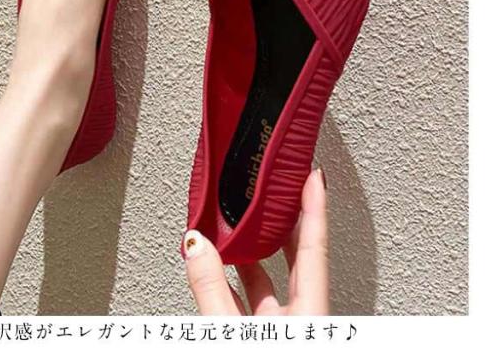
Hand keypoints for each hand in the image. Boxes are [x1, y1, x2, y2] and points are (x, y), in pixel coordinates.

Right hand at [184, 167, 327, 314]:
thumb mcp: (228, 326)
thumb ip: (211, 286)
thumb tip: (197, 244)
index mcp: (308, 311)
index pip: (313, 247)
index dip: (314, 208)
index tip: (313, 176)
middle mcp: (302, 316)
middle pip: (298, 256)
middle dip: (287, 220)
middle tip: (281, 190)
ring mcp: (286, 327)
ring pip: (273, 278)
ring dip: (257, 250)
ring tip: (241, 222)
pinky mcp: (267, 336)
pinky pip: (256, 298)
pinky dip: (239, 278)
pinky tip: (222, 266)